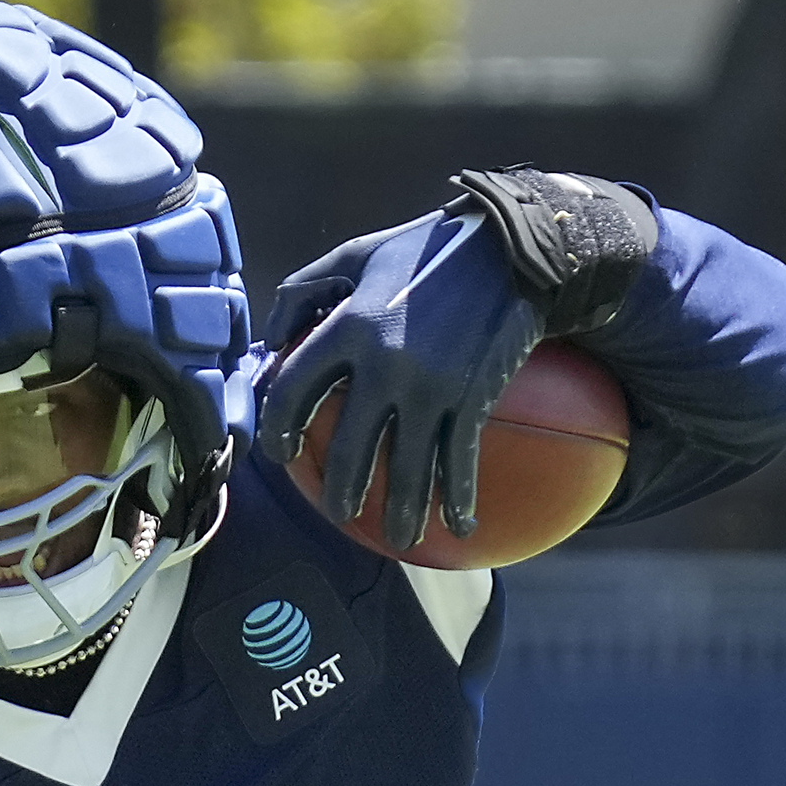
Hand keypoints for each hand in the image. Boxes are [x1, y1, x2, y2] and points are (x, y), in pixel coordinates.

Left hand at [255, 208, 541, 551]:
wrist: (514, 246)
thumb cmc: (427, 247)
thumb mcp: (356, 254)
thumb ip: (305, 291)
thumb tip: (271, 340)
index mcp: (348, 326)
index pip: (293, 391)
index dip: (278, 427)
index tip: (283, 452)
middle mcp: (385, 363)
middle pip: (350, 449)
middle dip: (343, 492)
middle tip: (341, 512)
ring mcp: (432, 386)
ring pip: (407, 468)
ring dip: (402, 512)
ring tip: (401, 539)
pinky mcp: (473, 396)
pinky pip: (461, 459)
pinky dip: (459, 497)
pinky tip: (459, 526)